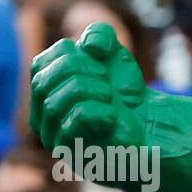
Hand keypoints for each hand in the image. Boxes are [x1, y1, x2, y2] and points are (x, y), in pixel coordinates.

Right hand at [31, 23, 191, 191]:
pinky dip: (96, 112)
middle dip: (81, 72)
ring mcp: (56, 139)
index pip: (40, 63)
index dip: (72, 54)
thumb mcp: (115, 56)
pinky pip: (72, 125)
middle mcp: (42, 117)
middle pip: (43, 81)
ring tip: (112, 98)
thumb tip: (91, 45)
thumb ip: (99, 35)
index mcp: (45, 92)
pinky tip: (113, 116)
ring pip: (54, 103)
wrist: (151, 130)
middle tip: (108, 83)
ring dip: (90, 92)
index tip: (101, 62)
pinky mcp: (75, 155)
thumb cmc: (126, 94)